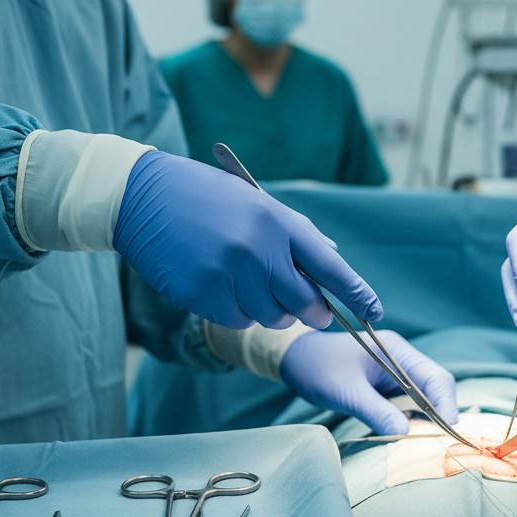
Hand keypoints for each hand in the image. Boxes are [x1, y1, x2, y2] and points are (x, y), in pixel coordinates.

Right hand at [113, 151, 379, 329]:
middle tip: (313, 313)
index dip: (356, 293)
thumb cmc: (205, 197)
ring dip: (268, 310)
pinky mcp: (202, 294)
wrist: (142, 196)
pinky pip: (236, 320)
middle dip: (312, 311)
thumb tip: (332, 259)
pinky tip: (219, 285)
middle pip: (304, 301)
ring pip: (271, 317)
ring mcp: (229, 273)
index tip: (375, 312)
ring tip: (248, 282)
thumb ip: (295, 234)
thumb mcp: (256, 203)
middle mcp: (258, 248)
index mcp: (277, 220)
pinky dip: (235, 312)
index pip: (329, 265)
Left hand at [280, 331, 458, 435]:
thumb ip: (375, 411)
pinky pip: (408, 406)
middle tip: (439, 444)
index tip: (446, 431)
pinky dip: (411, 422)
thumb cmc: (318, 368)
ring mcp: (396, 374)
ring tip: (425, 445)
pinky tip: (407, 437)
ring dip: (426, 421)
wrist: (296, 359)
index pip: (436, 378)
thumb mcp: (346, 392)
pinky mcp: (387, 388)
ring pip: (424, 400)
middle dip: (440, 415)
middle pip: (436, 389)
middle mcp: (402, 361)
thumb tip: (405, 433)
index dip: (445, 405)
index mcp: (397, 351)